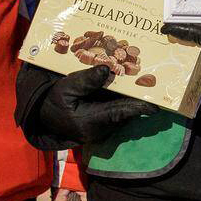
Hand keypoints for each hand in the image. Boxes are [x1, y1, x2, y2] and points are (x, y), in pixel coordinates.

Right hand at [36, 66, 157, 142]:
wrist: (45, 115)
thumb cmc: (55, 100)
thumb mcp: (66, 87)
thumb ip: (86, 80)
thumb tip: (107, 70)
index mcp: (89, 121)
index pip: (118, 114)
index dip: (137, 109)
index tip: (155, 106)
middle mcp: (99, 130)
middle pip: (125, 114)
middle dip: (139, 100)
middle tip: (154, 85)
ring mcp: (102, 131)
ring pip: (123, 115)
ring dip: (133, 101)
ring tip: (146, 84)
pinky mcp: (103, 127)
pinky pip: (118, 115)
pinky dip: (125, 103)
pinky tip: (132, 88)